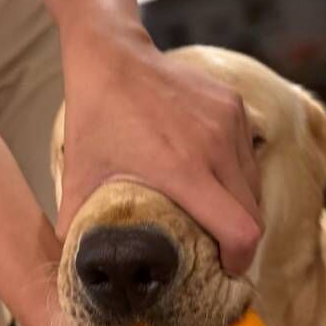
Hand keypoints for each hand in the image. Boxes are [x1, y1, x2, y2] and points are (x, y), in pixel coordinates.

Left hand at [57, 21, 262, 274]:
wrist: (112, 55)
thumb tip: (72, 264)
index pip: (241, 230)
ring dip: (240, 206)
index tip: (225, 270)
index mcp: (182, 169)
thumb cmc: (95, 116)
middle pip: (253, 213)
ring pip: (253, 184)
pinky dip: (237, 175)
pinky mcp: (233, 104)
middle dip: (240, 240)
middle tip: (216, 248)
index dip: (239, 260)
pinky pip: (247, 155)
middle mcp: (215, 146)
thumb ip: (75, 224)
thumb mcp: (80, 174)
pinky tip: (211, 175)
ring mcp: (229, 121)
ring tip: (213, 213)